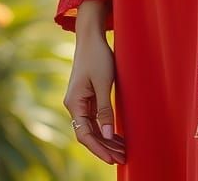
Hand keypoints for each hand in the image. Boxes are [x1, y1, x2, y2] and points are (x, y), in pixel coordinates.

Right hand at [63, 25, 125, 164]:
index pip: (84, 134)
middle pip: (88, 134)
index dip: (99, 149)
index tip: (113, 159)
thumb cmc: (98, 56)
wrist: (91, 36)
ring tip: (122, 150)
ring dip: (106, 140)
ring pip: (92, 128)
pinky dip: (105, 128)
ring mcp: (80, 101)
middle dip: (105, 147)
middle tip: (123, 158)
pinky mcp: (86, 96)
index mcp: (74, 103)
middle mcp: (74, 105)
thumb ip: (104, 110)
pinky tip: (116, 136)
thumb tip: (107, 135)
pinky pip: (94, 119)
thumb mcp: (104, 83)